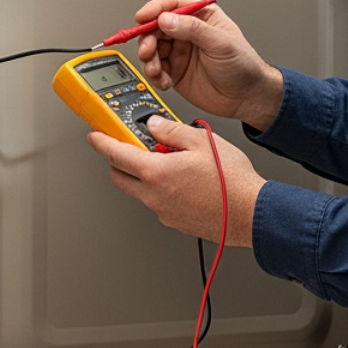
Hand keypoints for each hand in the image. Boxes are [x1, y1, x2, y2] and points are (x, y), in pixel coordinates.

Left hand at [86, 116, 265, 246]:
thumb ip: (171, 130)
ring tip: (169, 161)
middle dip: (118, 161)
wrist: (252, 213)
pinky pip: (159, 203)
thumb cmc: (232, 182)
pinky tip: (183, 180)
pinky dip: (161, 189)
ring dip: (144, 175)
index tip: (95, 136)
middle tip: (128, 147)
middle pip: (121, 177)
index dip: (102, 143)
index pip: (116, 155)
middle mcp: (155, 196)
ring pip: (141, 191)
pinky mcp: (176, 222)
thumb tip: (155, 125)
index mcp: (156, 173)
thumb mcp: (202, 141)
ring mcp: (164, 212)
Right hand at [133, 0, 283, 130]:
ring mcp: (180, 52)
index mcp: (201, 17)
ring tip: (156, 70)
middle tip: (147, 51)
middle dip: (147, 39)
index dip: (154, 10)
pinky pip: (156, 70)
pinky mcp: (175, 72)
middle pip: (155, 27)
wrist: (247, 98)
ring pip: (152, 49)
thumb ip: (193, 29)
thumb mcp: (220, 42)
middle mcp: (187, 32)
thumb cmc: (243, 66)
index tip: (141, 18)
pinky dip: (155, 76)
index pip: (171, 5)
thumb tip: (166, 20)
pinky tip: (164, 81)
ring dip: (149, 60)